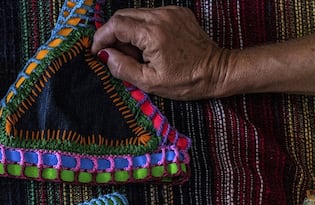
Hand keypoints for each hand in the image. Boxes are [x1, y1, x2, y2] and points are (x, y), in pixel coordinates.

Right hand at [91, 7, 231, 99]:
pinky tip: (149, 46)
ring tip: (134, 53)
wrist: (217, 71)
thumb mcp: (149, 82)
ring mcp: (170, 12)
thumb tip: (105, 55)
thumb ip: (122, 67)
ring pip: (135, 14)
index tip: (96, 52)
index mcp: (152, 34)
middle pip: (122, 15)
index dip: (101, 38)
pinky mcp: (177, 13)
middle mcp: (160, 17)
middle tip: (114, 54)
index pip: (115, 25)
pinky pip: (151, 15)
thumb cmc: (186, 81)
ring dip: (127, 31)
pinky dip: (143, 28)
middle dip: (112, 34)